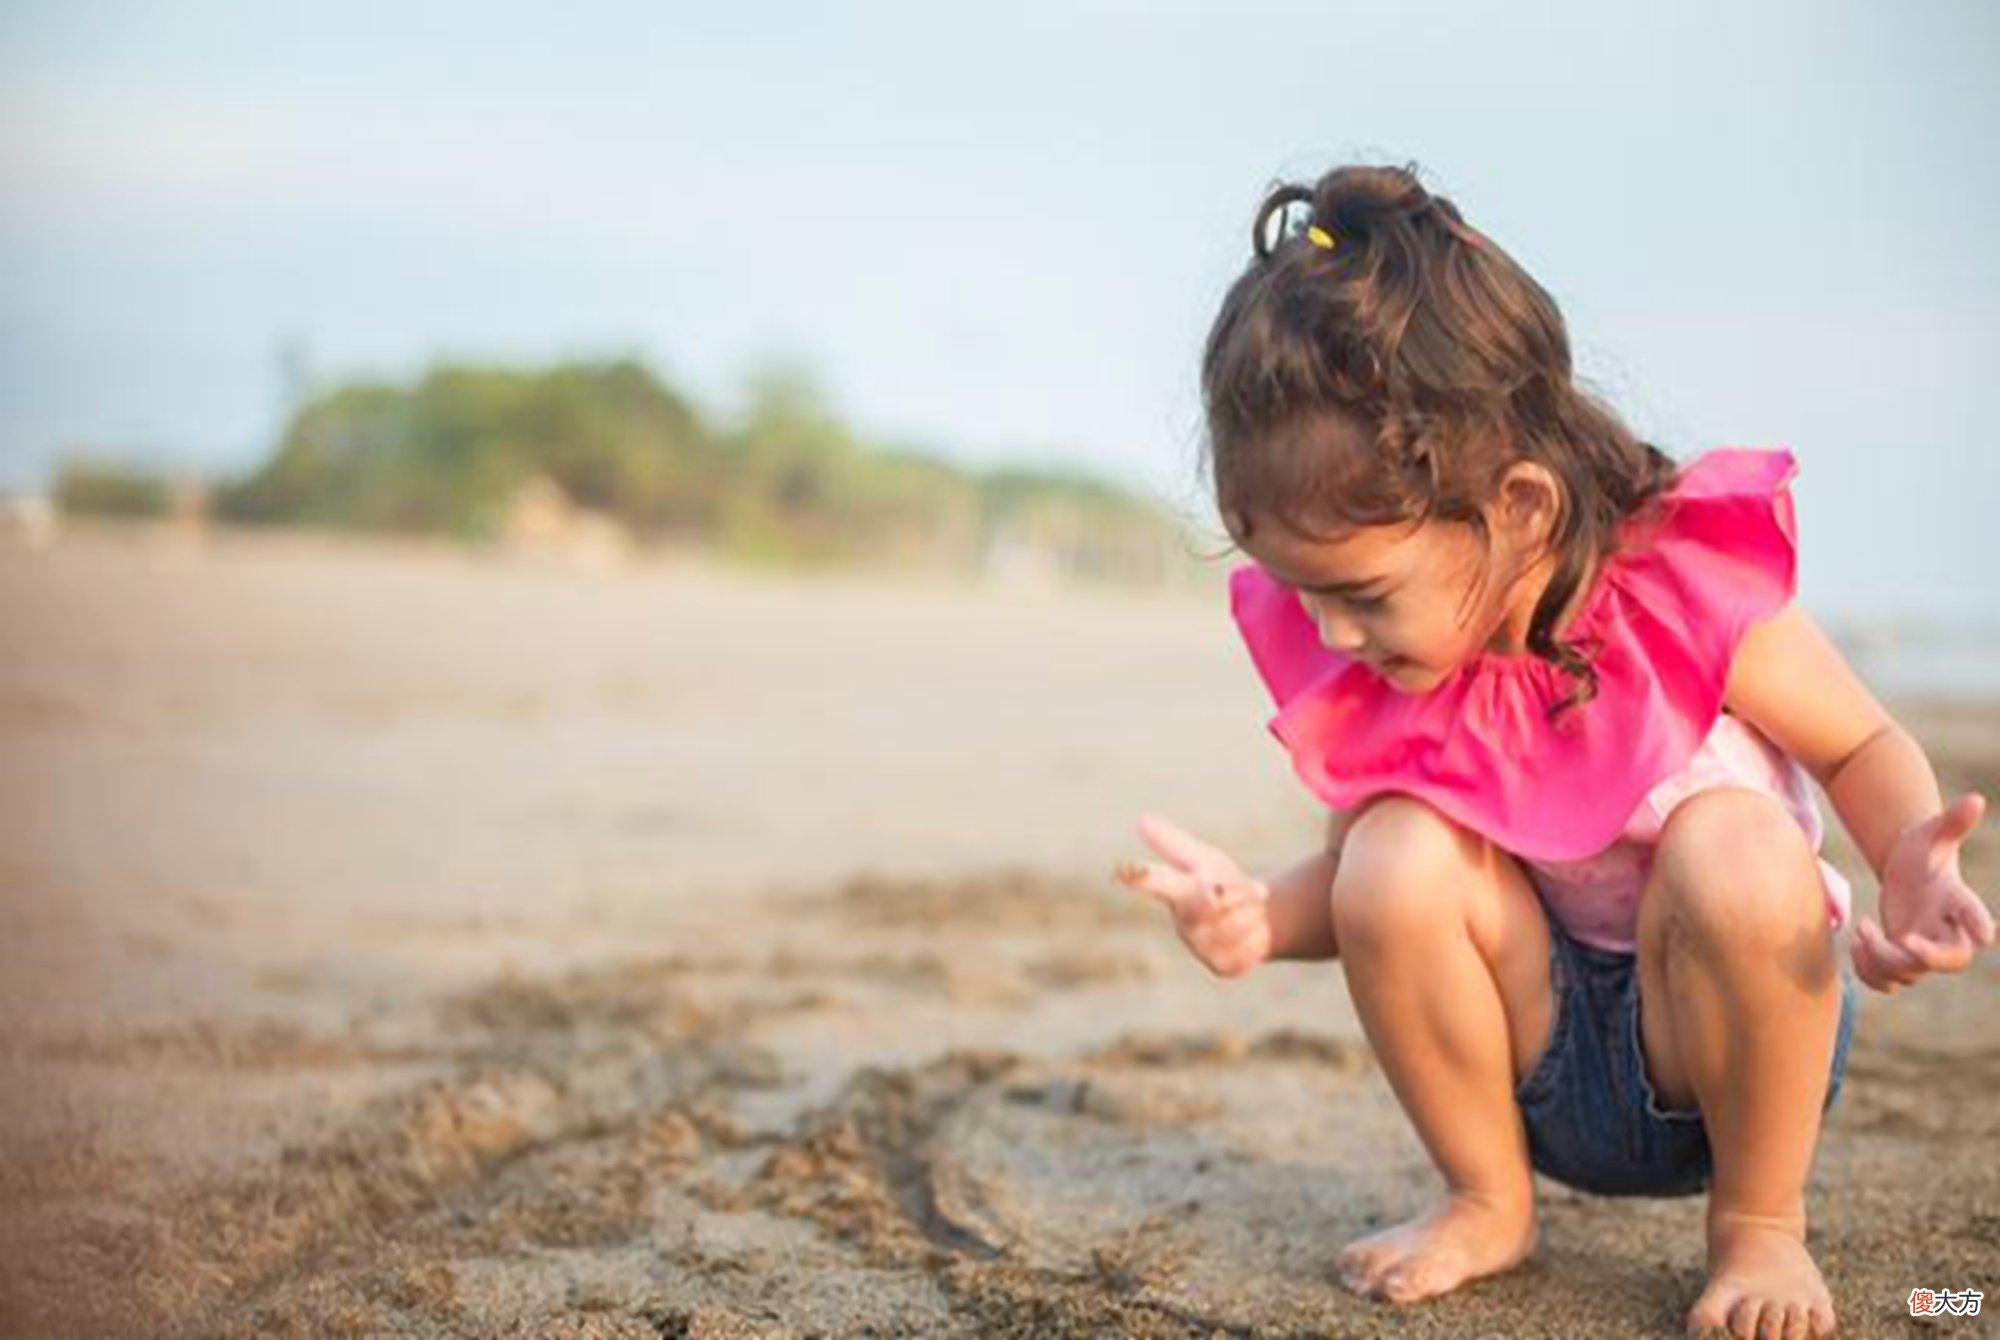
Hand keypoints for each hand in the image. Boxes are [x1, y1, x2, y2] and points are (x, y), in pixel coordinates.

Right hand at [1113, 812, 1271, 978]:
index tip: (1124, 869)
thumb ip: (1175, 843)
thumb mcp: (1202, 858)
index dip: (1141, 876)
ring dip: (1250, 911)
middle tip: (1241, 886)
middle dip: (1232, 893)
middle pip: (1206, 904)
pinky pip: (1246, 948)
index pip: (1154, 881)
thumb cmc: (1220, 882)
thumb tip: (1141, 819)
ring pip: (1232, 926)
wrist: (1260, 918)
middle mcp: (1183, 923)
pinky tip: (1253, 933)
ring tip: (1251, 908)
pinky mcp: (1223, 967)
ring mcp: (1201, 948)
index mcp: (1175, 891)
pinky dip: (1258, 935)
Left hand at [1852, 792, 1995, 994]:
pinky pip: (1889, 983)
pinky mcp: (1901, 959)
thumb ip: (1952, 822)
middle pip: (1952, 960)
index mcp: (1956, 900)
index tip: (1988, 934)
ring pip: (1912, 975)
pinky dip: (1870, 973)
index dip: (1980, 924)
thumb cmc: (1922, 850)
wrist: (1907, 870)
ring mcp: (1923, 948)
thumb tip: (1976, 799)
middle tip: (1902, 939)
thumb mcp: (1931, 834)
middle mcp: (1945, 930)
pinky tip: (1857, 944)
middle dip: (1927, 957)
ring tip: (1863, 929)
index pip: (1975, 915)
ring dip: (1883, 959)